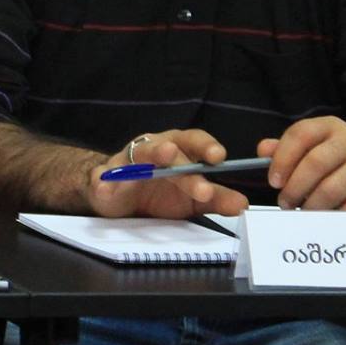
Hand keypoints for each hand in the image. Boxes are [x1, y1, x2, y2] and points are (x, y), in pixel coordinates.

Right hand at [86, 129, 248, 218]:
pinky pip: (103, 179)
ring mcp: (127, 162)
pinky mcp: (104, 178)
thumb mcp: (191, 199)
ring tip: (162, 155)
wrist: (119, 200)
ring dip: (151, 154)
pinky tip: (106, 189)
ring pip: (139, 154)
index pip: (193, 141)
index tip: (220, 157)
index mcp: (176, 150)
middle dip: (184, 161)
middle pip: (169, 148)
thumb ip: (216, 198)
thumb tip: (242, 203)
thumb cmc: (159, 192)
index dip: (206, 146)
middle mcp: (152, 149)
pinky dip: (104, 183)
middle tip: (200, 179)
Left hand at [258, 117, 345, 210]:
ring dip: (310, 205)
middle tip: (284, 203)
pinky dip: (332, 217)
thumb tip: (263, 150)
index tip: (273, 181)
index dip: (282, 158)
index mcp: (330, 127)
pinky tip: (324, 220)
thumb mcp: (312, 147)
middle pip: (315, 163)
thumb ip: (286, 149)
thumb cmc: (336, 162)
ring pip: (331, 189)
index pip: (300, 134)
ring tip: (302, 212)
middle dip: (294, 187)